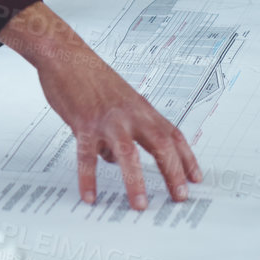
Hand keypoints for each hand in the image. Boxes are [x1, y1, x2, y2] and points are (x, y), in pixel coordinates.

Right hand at [3, 4, 201, 210]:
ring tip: (139, 205)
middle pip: (160, 145)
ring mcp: (107, 119)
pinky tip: (89, 195)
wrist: (63, 54)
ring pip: (128, 153)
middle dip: (172, 173)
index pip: (172, 134)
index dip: (187, 158)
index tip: (195, 178)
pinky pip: (87, 155)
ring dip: (135, 181)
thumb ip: (120, 129)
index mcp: (140, 108)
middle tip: (178, 196)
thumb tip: (112, 159)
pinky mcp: (84, 123)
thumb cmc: (89, 74)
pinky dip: (88, 177)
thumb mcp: (116, 99)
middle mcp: (129, 113)